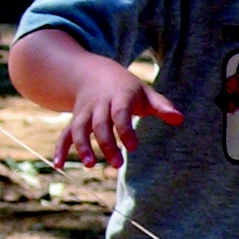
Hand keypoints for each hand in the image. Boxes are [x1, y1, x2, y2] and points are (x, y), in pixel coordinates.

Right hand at [54, 58, 182, 169]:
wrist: (92, 72)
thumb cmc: (125, 88)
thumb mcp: (145, 92)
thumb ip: (162, 106)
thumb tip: (180, 119)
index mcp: (119, 97)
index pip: (120, 113)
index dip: (125, 130)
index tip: (133, 146)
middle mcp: (99, 105)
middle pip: (99, 124)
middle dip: (106, 144)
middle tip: (118, 164)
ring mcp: (84, 112)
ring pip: (79, 129)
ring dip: (82, 146)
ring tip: (90, 165)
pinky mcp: (74, 120)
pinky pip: (64, 133)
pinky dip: (59, 148)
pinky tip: (58, 166)